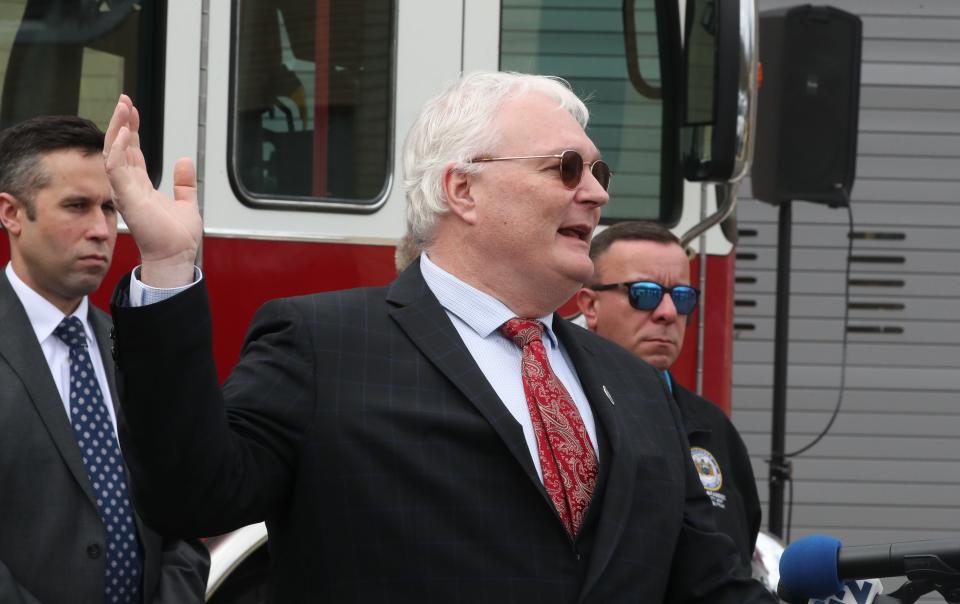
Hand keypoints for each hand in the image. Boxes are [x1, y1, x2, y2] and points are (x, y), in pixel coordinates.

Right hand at [104, 95, 201, 287]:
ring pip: (114, 152)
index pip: (132, 151)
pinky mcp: (127, 197)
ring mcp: (126, 191)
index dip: (132, 129)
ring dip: (118, 129)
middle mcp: (130, 186)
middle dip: (121, 122)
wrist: (178, 255)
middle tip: (124, 100)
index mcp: (141, 186)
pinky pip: (116, 167)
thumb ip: (184, 182)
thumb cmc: (178, 237)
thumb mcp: (187, 202)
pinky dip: (119, 148)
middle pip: (120, 147)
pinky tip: (125, 132)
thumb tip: (185, 161)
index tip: (133, 109)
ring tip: (123, 107)